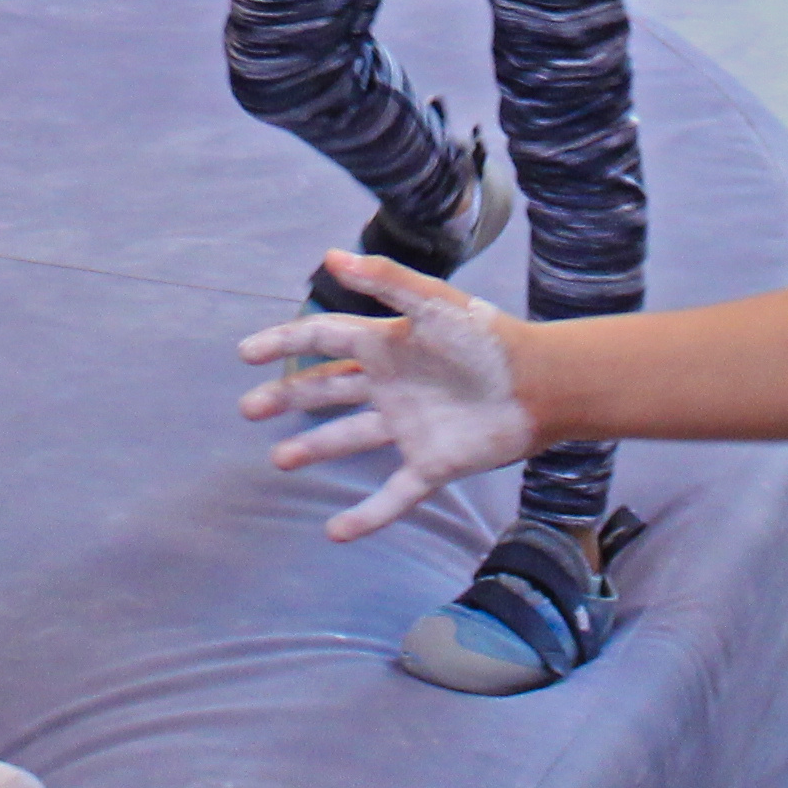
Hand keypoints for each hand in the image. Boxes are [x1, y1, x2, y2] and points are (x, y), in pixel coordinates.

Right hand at [239, 256, 535, 538]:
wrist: (541, 384)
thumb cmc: (488, 337)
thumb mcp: (434, 302)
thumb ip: (386, 279)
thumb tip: (331, 255)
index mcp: (387, 344)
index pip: (323, 340)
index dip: (284, 343)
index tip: (246, 354)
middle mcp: (391, 386)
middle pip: (327, 391)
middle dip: (288, 397)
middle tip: (249, 409)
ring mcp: (408, 427)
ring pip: (349, 439)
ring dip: (314, 448)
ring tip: (280, 459)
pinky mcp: (432, 464)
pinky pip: (392, 495)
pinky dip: (366, 515)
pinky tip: (337, 532)